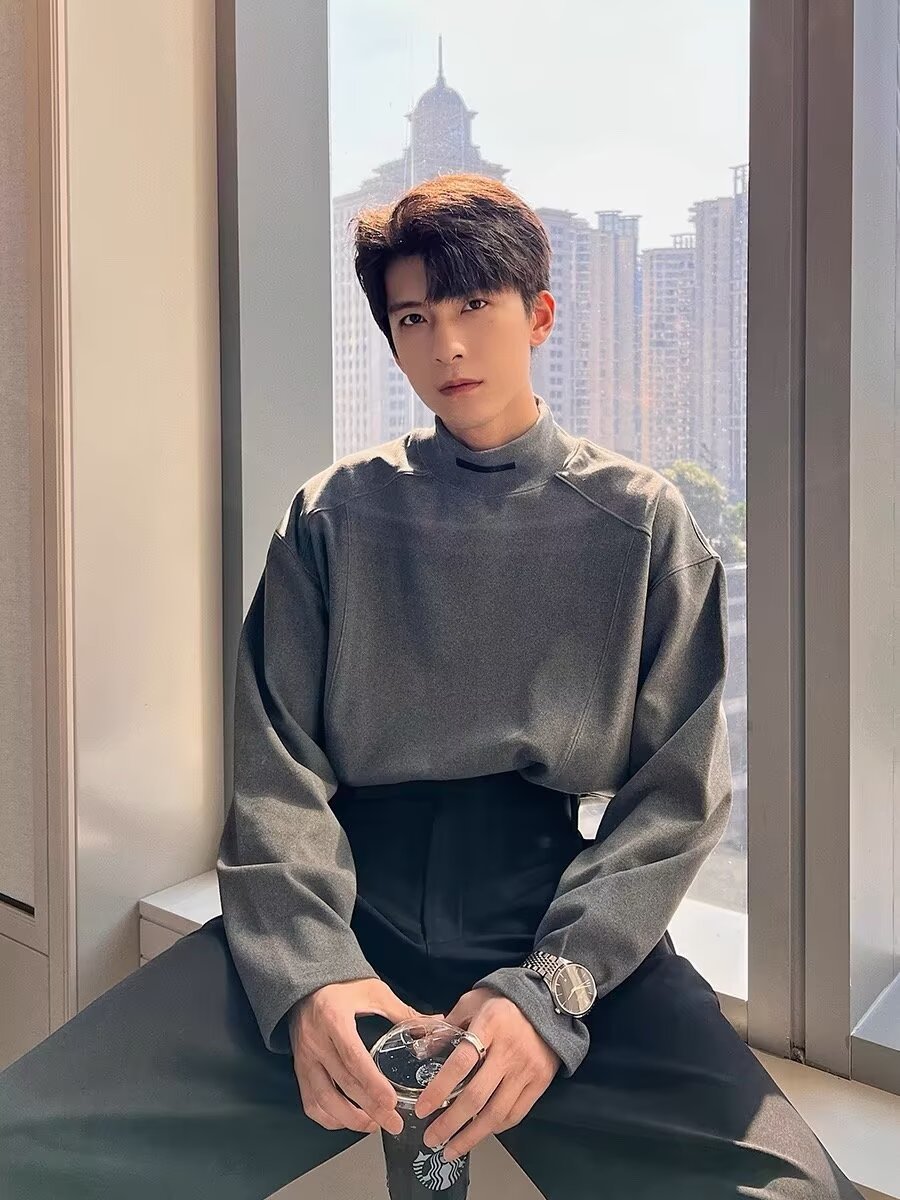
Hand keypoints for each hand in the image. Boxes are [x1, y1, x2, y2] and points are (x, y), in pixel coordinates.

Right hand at [289, 978, 435, 1136]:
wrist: (306, 984)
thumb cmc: (342, 986)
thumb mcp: (374, 992)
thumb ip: (402, 1012)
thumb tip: (434, 1024)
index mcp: (334, 1019)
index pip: (353, 1059)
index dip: (372, 1084)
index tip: (391, 1102)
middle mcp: (316, 1041)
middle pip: (343, 1083)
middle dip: (370, 1109)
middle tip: (393, 1123)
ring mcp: (305, 1057)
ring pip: (323, 1099)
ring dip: (349, 1119)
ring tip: (374, 1125)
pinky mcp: (299, 1068)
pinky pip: (310, 1101)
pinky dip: (328, 1117)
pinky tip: (348, 1120)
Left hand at [413, 986, 560, 1161]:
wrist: (549, 1003)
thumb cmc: (505, 1002)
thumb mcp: (473, 1002)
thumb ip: (448, 1025)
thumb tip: (422, 1050)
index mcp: (489, 1026)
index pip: (460, 1063)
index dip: (439, 1088)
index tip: (422, 1108)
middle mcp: (508, 1051)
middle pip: (477, 1096)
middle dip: (450, 1123)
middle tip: (431, 1139)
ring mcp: (526, 1069)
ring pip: (496, 1113)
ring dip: (471, 1136)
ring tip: (451, 1149)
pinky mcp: (540, 1082)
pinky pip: (515, 1114)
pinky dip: (495, 1128)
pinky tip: (479, 1133)